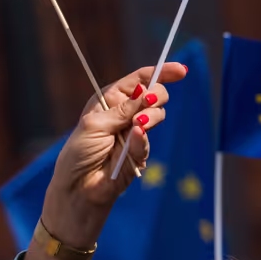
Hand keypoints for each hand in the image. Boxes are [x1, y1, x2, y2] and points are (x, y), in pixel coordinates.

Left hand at [44, 63, 186, 246]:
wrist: (79, 188)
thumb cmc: (79, 153)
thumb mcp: (95, 124)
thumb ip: (123, 109)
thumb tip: (149, 95)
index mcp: (109, 99)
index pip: (138, 80)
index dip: (159, 73)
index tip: (181, 71)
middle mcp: (124, 112)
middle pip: (154, 94)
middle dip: (155, 96)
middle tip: (149, 103)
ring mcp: (134, 132)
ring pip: (157, 116)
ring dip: (149, 118)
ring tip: (135, 127)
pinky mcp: (140, 152)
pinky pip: (148, 141)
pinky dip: (141, 141)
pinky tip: (130, 146)